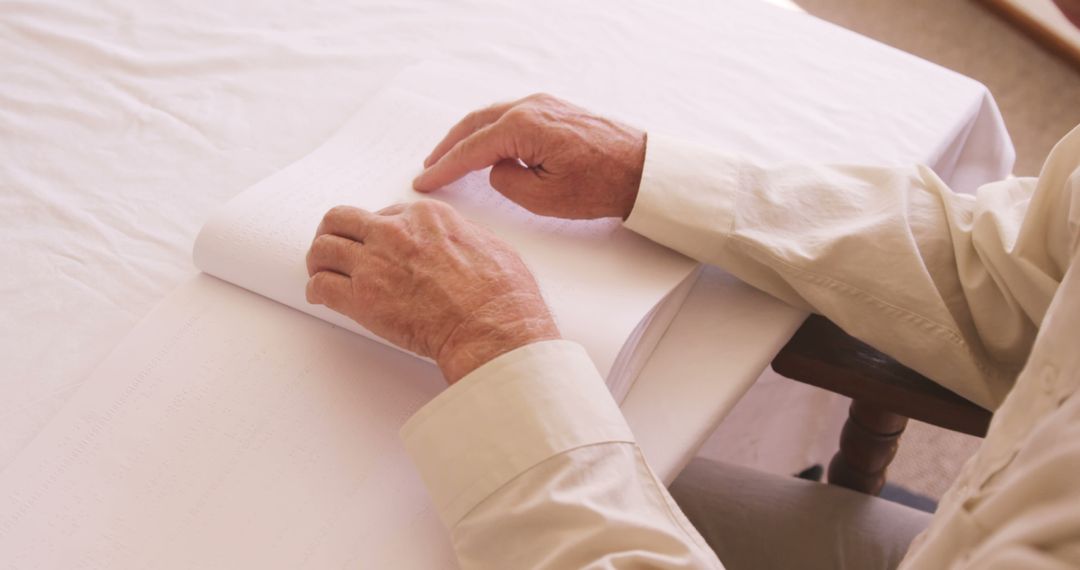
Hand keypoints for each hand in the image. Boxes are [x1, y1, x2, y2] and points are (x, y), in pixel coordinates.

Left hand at [305, 200, 559, 383]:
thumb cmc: (500, 293)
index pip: (382, 213)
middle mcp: (394, 232)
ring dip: (319, 261)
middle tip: (333, 249)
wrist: (492, 327)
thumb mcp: (487, 243)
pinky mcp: (362, 298)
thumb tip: (453, 243)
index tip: (373, 244)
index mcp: (425, 216)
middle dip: (334, 234)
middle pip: (341, 220)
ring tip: (322, 273)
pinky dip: (317, 290)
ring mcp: (374, 264)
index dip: (375, 231)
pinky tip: (322, 297)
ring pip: (323, 249)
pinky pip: (321, 286)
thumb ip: (458, 237)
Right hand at [412, 94, 645, 219]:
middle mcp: (530, 106)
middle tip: (430, 167)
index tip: (424, 182)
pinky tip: (486, 146)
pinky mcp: (555, 109)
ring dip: (468, 136)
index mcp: (523, 127)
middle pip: (475, 124)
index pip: (471, 149)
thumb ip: (507, 182)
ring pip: (492, 117)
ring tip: (451, 157)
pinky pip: (511, 117)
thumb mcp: (543, 198)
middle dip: (449, 147)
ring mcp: (544, 104)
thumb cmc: (600, 185)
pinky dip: (490, 130)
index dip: (444, 168)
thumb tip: (497, 169)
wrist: (643, 169)